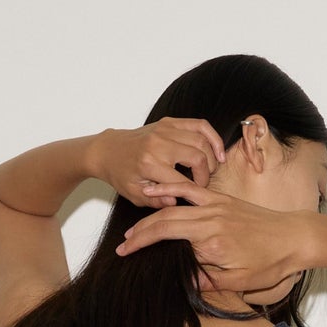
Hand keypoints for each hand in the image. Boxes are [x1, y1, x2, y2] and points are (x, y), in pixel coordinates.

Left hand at [91, 119, 226, 207]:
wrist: (109, 150)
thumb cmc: (122, 174)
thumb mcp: (135, 195)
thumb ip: (156, 200)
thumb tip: (176, 203)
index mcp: (150, 164)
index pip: (183, 181)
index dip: (195, 192)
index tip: (197, 199)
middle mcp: (159, 143)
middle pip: (198, 157)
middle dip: (206, 174)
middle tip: (204, 185)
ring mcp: (165, 129)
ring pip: (201, 139)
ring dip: (212, 156)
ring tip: (212, 170)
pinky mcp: (169, 122)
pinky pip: (199, 124)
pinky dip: (212, 136)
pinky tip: (218, 151)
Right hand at [115, 181, 312, 299]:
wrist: (294, 237)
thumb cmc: (271, 261)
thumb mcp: (239, 281)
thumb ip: (209, 280)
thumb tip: (184, 281)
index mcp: (211, 242)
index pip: (168, 241)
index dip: (143, 247)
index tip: (126, 254)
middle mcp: (210, 220)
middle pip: (165, 222)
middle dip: (140, 233)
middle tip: (123, 245)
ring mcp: (215, 206)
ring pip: (174, 205)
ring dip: (150, 214)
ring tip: (132, 226)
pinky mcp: (221, 199)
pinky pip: (192, 191)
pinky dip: (172, 189)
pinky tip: (156, 189)